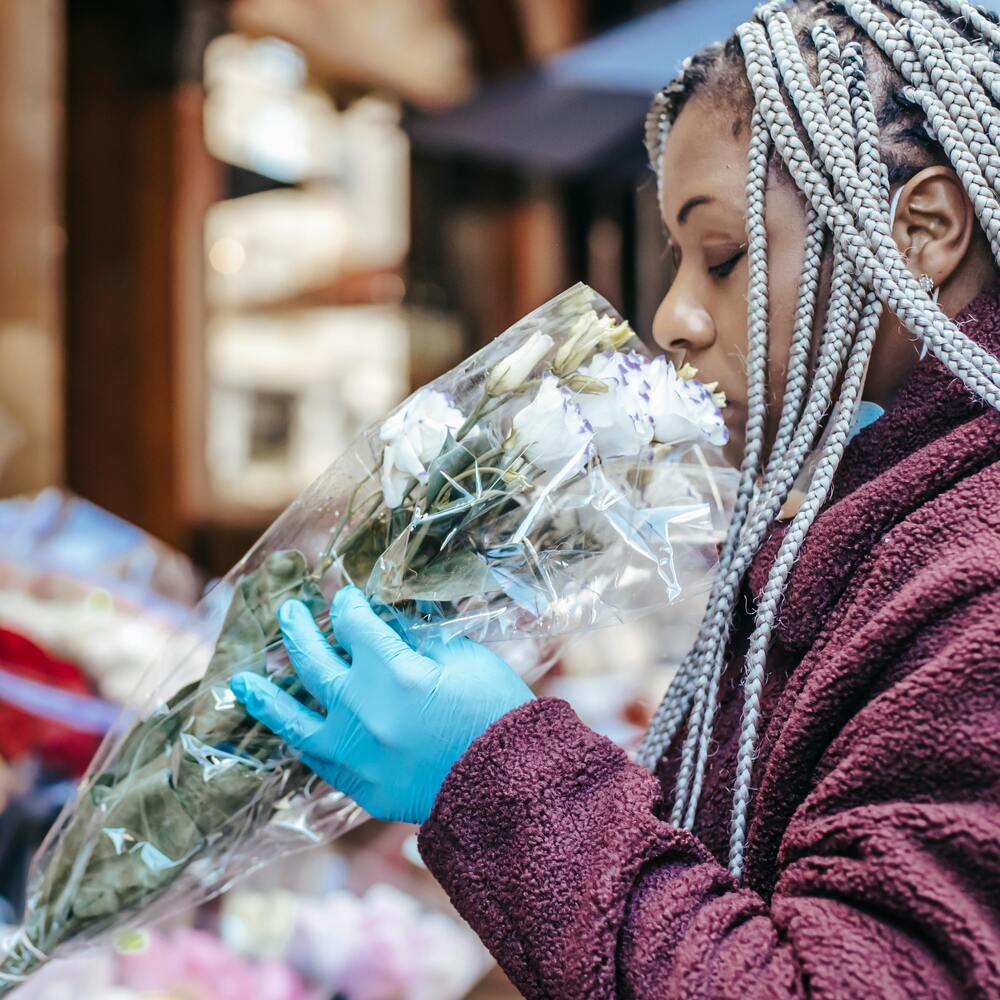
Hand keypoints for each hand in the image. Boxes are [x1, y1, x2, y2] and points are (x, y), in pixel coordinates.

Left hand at [230, 586, 533, 823]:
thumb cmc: (497, 713)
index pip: (355, 624)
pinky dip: (297, 738)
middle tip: (289, 611)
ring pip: (292, 718)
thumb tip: (388, 626)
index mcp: (393, 671)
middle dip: (299, 628)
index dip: (348, 605)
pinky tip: (285, 727)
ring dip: (265, 694)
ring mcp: (354, 753)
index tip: (346, 598)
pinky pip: (314, 758)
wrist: (511, 788)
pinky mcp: (357, 785)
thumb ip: (418, 640)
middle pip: (314, 660)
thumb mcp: (464, 659)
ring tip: (241, 680)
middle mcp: (362, 710)